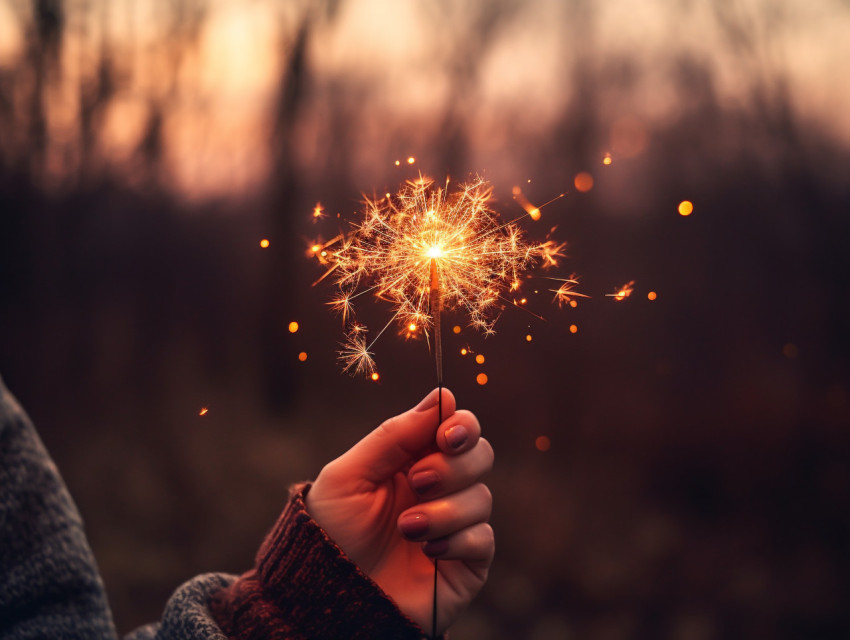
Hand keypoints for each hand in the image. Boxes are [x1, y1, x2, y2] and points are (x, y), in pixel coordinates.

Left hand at [305, 388, 493, 634]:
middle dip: (453, 466)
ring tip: (406, 529)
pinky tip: (426, 553)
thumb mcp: (350, 475)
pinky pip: (483, 539)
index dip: (462, 425)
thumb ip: (394, 435)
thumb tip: (442, 396)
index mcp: (412, 459)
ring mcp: (455, 525)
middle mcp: (439, 488)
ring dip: (443, 511)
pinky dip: (456, 541)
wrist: (328, 596)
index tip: (447, 435)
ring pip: (481, 498)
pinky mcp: (465, 563)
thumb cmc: (331, 532)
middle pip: (480, 455)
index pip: (458, 428)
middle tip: (418, 481)